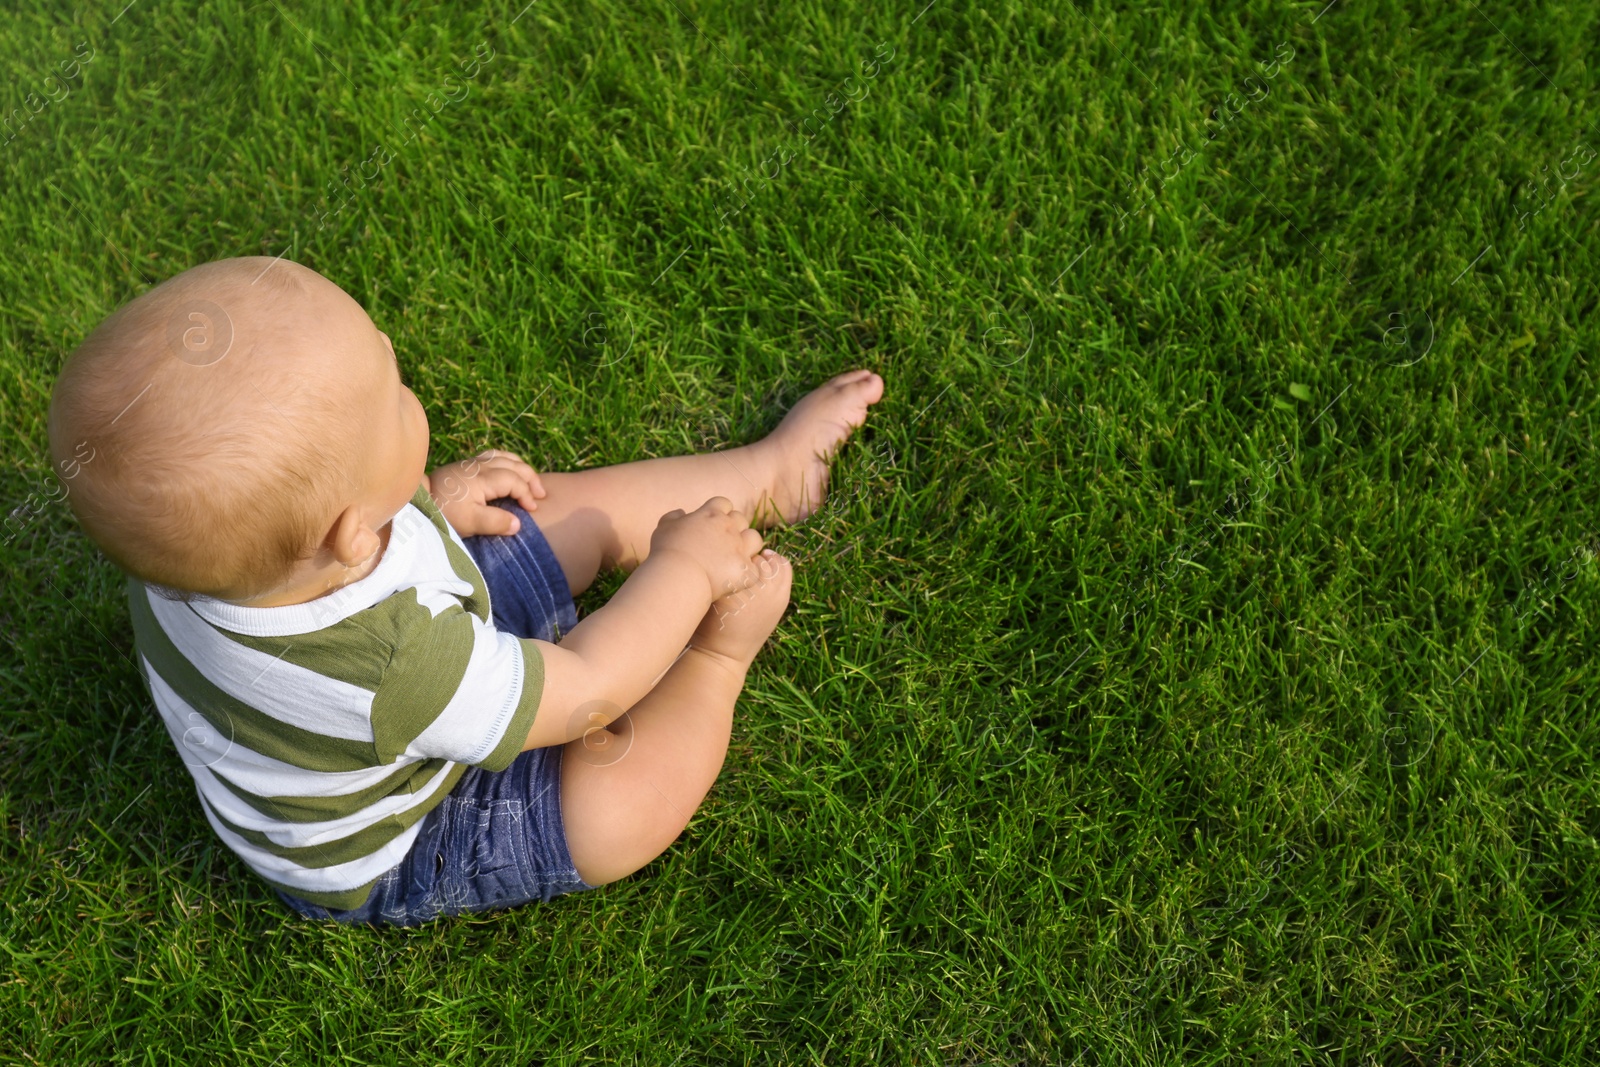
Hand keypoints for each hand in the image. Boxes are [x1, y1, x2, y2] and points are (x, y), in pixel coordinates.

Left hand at [426, 449, 546, 536]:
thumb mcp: (470, 522)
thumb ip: (496, 522)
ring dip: (521, 467)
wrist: (418, 501)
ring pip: (504, 456)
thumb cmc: (444, 513)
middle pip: (514, 464)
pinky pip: (493, 455)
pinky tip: (510, 469)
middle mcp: (480, 466)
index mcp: (483, 478)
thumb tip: (519, 524)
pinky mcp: (465, 464)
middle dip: (530, 478)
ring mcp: (472, 462)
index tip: (533, 509)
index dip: (527, 494)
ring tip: (531, 480)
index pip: (514, 481)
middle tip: (541, 494)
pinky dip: (507, 460)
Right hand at [648, 496, 767, 601]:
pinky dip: (749, 573)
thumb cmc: (667, 551)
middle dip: (733, 527)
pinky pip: (757, 568)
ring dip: (747, 544)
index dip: (718, 512)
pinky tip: (739, 578)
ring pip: (755, 538)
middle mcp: (729, 527)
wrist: (678, 576)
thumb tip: (681, 513)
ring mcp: (740, 548)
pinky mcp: (746, 570)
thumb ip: (673, 517)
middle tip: (721, 542)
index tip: (710, 524)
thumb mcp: (664, 527)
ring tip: (736, 556)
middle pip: (741, 519)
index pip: (723, 503)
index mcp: (711, 514)